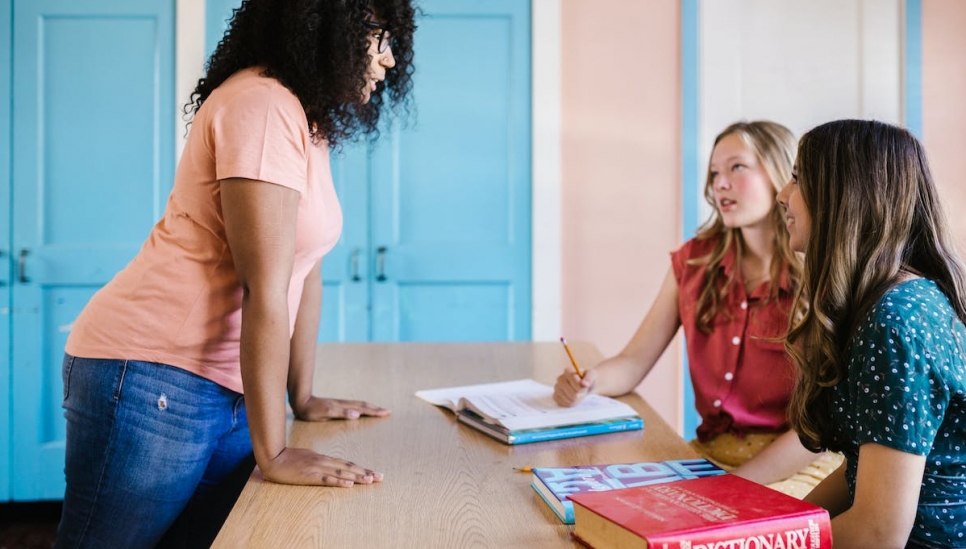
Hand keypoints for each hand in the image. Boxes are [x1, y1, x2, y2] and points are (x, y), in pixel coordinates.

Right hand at [260, 447, 382, 486]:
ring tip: (370, 480)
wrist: (273, 457)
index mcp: (324, 457)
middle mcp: (324, 461)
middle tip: (380, 477)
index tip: (374, 473)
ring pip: (341, 473)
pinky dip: (339, 482)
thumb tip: (330, 464)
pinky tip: (349, 484)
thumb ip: (320, 460)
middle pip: (348, 468)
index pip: (347, 464)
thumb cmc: (288, 458)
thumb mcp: (308, 456)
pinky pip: (326, 479)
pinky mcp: (309, 475)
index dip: (361, 468)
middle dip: (365, 472)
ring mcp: (317, 468)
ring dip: (357, 477)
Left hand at [292, 396, 390, 421]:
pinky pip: (353, 407)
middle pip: (364, 405)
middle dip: (376, 409)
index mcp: (344, 406)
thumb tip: (358, 414)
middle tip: (387, 411)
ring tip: (377, 410)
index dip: (375, 411)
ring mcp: (341, 404)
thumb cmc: (312, 410)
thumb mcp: (326, 412)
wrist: (301, 401)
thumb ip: (342, 413)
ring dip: (370, 408)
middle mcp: (344, 404)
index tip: (386, 412)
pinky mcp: (336, 407)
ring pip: (359, 405)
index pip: (363, 408)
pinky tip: (359, 411)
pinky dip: (361, 409)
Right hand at [553, 368, 595, 406]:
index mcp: (568, 371)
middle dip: (580, 393)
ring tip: (579, 394)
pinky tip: (574, 399)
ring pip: (570, 399)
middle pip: (572, 392)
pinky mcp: (556, 396)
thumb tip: (584, 384)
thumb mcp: (592, 375)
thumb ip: (589, 378)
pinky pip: (565, 403)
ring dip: (578, 399)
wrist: (583, 386)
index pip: (573, 379)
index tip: (584, 385)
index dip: (580, 384)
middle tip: (583, 391)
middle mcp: (560, 379)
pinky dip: (572, 403)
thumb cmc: (587, 379)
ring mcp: (557, 388)